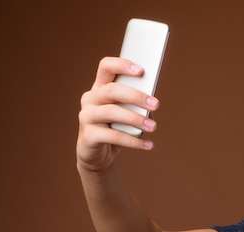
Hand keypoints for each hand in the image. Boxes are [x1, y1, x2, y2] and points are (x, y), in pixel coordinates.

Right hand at [76, 57, 159, 171]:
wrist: (98, 155)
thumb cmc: (115, 128)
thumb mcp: (126, 113)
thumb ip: (135, 105)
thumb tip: (152, 105)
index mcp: (100, 88)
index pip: (106, 67)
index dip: (122, 65)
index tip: (141, 71)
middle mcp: (90, 99)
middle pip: (112, 90)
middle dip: (136, 96)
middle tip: (156, 105)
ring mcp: (87, 116)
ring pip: (112, 112)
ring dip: (136, 119)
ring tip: (153, 127)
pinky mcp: (89, 136)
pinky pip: (113, 136)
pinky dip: (133, 141)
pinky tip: (148, 144)